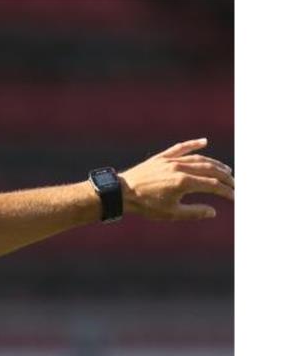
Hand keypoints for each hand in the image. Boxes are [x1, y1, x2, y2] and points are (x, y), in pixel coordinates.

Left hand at [118, 138, 233, 219]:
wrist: (121, 193)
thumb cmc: (145, 205)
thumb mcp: (171, 213)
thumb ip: (194, 212)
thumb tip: (213, 212)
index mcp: (185, 182)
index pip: (213, 185)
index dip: (226, 191)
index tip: (235, 197)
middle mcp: (180, 168)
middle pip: (210, 169)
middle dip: (225, 177)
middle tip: (234, 183)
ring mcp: (171, 160)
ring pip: (199, 158)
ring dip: (214, 163)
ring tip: (225, 169)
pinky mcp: (161, 157)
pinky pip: (180, 148)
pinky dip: (193, 144)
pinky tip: (204, 142)